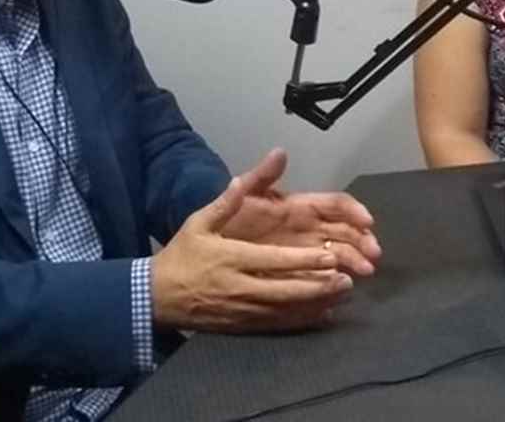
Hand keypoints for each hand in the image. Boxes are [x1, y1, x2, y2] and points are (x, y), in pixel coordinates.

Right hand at [151, 171, 353, 332]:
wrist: (157, 296)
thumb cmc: (181, 254)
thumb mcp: (198, 222)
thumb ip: (225, 202)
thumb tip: (240, 178)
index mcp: (232, 258)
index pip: (275, 261)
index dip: (304, 261)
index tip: (330, 257)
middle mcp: (240, 286)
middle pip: (286, 291)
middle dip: (319, 286)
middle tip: (347, 279)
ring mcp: (242, 310)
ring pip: (286, 311)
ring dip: (315, 304)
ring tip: (341, 295)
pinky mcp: (241, 325)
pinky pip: (277, 326)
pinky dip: (301, 321)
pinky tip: (321, 315)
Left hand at [221, 149, 381, 276]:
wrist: (211, 255)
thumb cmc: (229, 223)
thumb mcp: (244, 197)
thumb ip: (261, 176)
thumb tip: (280, 151)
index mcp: (300, 208)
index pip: (336, 204)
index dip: (354, 210)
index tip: (367, 222)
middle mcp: (309, 229)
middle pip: (345, 232)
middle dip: (362, 241)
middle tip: (372, 255)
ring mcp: (306, 253)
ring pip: (340, 254)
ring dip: (355, 261)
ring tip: (363, 273)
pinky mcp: (300, 275)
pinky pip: (325, 277)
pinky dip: (338, 281)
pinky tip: (345, 289)